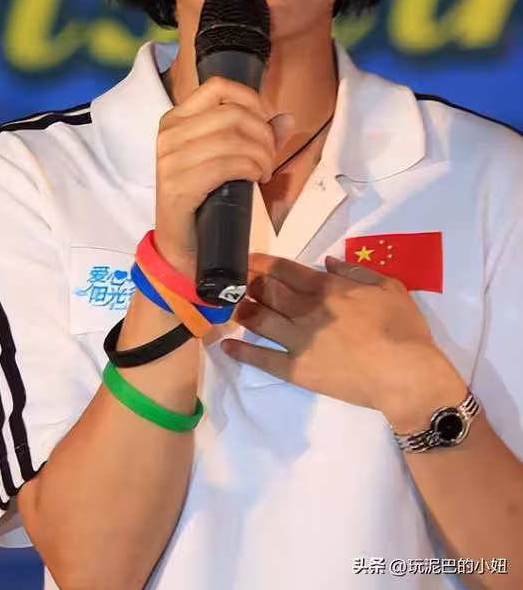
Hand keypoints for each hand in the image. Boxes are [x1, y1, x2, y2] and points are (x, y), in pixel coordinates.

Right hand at [154, 77, 291, 277]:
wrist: (181, 245)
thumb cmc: (204, 199)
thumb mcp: (228, 160)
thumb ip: (255, 137)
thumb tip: (287, 118)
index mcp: (176, 119)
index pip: (218, 87)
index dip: (250, 100)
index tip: (264, 126)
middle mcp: (169, 133)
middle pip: (232, 113)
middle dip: (262, 134)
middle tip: (270, 158)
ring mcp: (170, 159)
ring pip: (233, 138)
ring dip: (261, 155)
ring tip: (264, 172)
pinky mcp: (178, 185)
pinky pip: (227, 164)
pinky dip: (250, 169)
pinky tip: (255, 180)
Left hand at [222, 253, 464, 425]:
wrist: (406, 374)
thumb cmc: (403, 329)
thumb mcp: (388, 287)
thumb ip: (356, 271)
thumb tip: (328, 261)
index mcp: (327, 288)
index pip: (285, 270)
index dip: (262, 263)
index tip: (246, 259)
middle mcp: (306, 310)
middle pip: (267, 291)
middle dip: (246, 282)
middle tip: (231, 280)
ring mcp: (299, 341)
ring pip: (260, 320)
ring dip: (241, 311)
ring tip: (228, 306)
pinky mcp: (298, 370)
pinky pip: (264, 359)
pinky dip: (243, 352)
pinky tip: (226, 346)